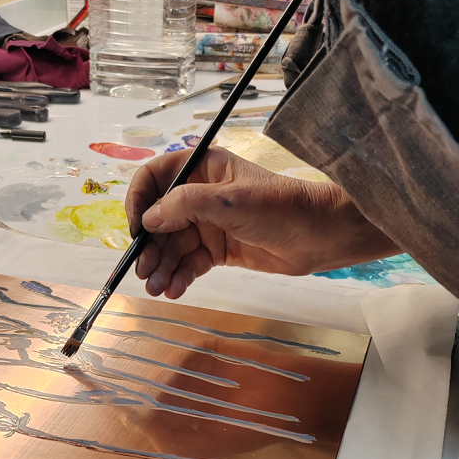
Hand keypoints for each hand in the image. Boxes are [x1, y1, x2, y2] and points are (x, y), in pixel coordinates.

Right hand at [125, 146, 400, 298]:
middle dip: (150, 247)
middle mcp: (201, 195)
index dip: (140, 201)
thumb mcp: (231, 201)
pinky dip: (180, 277)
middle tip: (144, 273)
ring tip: (157, 289)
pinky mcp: (219, 250)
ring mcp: (210, 224)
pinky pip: (190, 263)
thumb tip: (149, 219)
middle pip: (160, 219)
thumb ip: (185, 205)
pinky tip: (175, 290)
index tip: (137, 229)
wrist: (321, 236)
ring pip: (173, 246)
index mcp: (203, 168)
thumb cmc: (281, 208)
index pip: (155, 178)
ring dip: (162, 267)